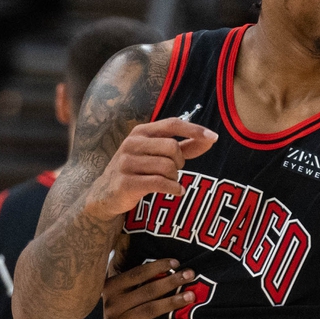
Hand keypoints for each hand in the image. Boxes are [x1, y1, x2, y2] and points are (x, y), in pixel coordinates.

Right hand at [86, 117, 216, 220]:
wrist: (105, 194)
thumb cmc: (138, 170)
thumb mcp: (158, 154)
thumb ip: (184, 147)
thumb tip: (210, 139)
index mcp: (141, 132)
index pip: (172, 124)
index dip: (194, 130)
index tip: (214, 137)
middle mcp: (132, 143)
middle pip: (172, 147)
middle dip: (180, 162)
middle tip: (174, 170)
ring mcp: (127, 162)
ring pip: (167, 166)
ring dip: (175, 177)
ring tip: (169, 181)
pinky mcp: (126, 182)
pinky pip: (160, 183)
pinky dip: (173, 188)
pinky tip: (176, 191)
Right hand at [102, 259, 196, 318]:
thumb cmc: (127, 309)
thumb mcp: (127, 292)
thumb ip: (140, 281)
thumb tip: (171, 266)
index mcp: (112, 287)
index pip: (138, 273)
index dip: (158, 266)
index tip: (176, 263)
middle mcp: (112, 304)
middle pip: (147, 290)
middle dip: (171, 282)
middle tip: (190, 275)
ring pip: (150, 310)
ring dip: (172, 302)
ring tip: (190, 296)